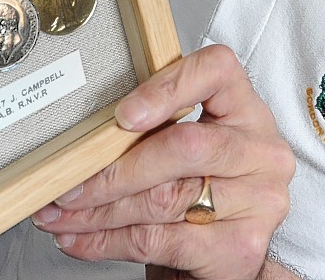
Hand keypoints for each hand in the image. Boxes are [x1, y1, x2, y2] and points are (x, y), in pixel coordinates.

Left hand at [30, 44, 294, 279]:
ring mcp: (259, 201)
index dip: (167, 87)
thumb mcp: (186, 147)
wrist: (224, 255)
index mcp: (246, 109)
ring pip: (164, 199)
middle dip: (115, 170)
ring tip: (62, 215)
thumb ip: (154, 128)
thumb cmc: (198, 188)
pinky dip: (109, 242)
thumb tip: (84, 139)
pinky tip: (82, 240)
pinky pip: (161, 241)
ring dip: (101, 211)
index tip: (121, 115)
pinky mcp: (242, 247)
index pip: (217, 70)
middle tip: (69, 185)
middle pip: (184, 147)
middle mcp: (262, 151)